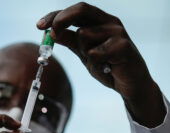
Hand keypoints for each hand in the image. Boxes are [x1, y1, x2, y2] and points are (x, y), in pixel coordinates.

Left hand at [37, 2, 165, 126]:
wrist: (130, 85)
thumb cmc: (108, 66)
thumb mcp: (84, 53)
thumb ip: (70, 41)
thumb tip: (51, 32)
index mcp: (100, 21)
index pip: (75, 11)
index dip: (55, 16)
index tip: (39, 26)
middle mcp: (109, 22)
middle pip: (81, 10)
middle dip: (61, 20)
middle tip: (50, 33)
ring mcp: (118, 32)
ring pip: (84, 36)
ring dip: (85, 53)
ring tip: (99, 62)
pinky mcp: (124, 46)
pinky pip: (95, 52)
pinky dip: (96, 63)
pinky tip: (108, 67)